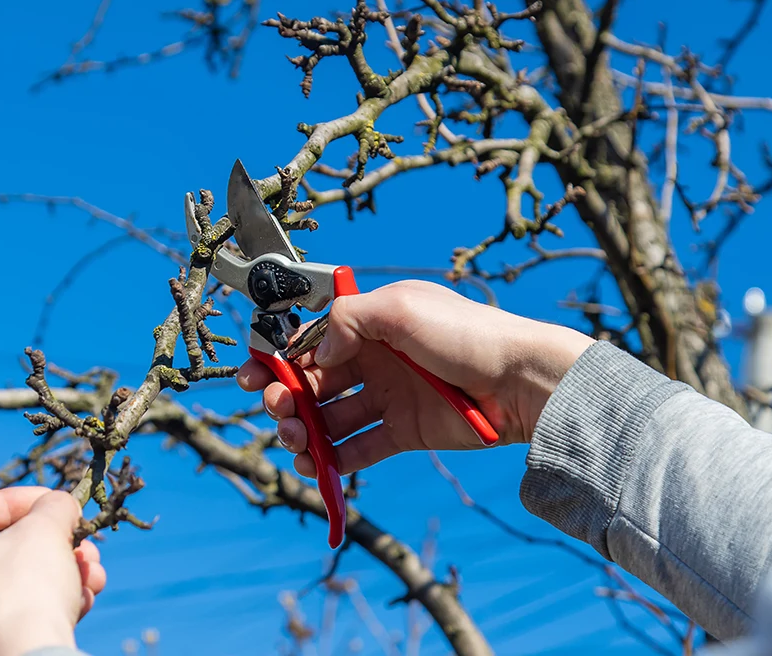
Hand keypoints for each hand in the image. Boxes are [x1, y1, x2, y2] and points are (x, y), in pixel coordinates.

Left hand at [0, 486, 105, 655]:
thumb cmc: (23, 591)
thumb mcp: (45, 530)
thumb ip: (51, 507)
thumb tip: (58, 505)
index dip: (26, 501)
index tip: (57, 503)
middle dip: (45, 548)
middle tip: (78, 548)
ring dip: (47, 580)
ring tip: (89, 580)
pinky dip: (28, 614)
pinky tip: (75, 608)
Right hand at [237, 280, 592, 477]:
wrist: (520, 381)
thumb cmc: (465, 334)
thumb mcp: (400, 307)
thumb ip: (347, 320)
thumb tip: (314, 353)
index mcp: (369, 322)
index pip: (310, 338)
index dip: (277, 356)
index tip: (251, 374)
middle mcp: (373, 358)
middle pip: (312, 380)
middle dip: (284, 395)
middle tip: (277, 408)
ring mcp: (388, 395)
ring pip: (330, 416)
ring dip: (303, 429)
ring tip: (296, 439)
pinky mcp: (403, 431)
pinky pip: (358, 447)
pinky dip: (333, 458)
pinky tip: (316, 464)